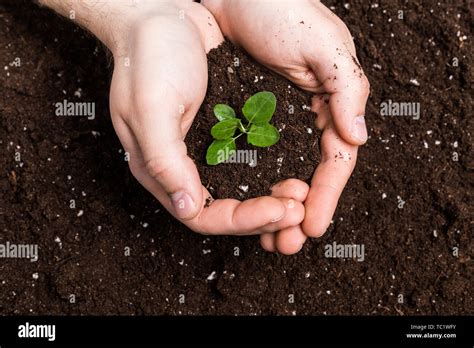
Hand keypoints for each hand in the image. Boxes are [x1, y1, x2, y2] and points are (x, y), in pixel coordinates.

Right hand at [105, 0, 305, 234]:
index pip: (203, 216)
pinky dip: (272, 171)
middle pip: (226, 210)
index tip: (279, 210)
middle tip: (300, 206)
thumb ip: (165, 161)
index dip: (242, 221)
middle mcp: (183, 166)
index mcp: (160, 169)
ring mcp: (204, 150)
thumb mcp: (150, 109)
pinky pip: (249, 161)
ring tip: (303, 192)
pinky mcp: (223, 131)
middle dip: (265, 214)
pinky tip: (295, 168)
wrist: (164, 16)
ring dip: (272, 197)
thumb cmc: (149, 57)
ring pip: (242, 190)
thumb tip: (188, 208)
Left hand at [203, 0, 369, 243]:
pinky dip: (256, 182)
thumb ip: (345, 88)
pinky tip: (248, 201)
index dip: (326, 195)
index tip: (311, 226)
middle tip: (285, 243)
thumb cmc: (280, 8)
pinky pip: (258, 159)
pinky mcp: (252, 116)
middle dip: (301, 210)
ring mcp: (279, 118)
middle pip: (310, 174)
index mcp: (333, 102)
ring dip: (278, 204)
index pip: (336, 159)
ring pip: (284, 171)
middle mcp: (308, 115)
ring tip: (267, 236)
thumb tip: (358, 136)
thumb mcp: (322, 43)